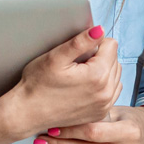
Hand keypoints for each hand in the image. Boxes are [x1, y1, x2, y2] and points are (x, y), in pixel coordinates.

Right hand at [5, 26, 123, 138]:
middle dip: (99, 57)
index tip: (78, 52)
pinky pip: (112, 91)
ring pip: (116, 75)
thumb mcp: (55, 57)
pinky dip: (104, 85)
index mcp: (97, 76)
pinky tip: (86, 85)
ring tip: (80, 74)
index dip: (94, 43)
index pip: (111, 45)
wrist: (27, 113)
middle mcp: (106, 93)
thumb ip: (81, 42)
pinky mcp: (101, 113)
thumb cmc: (37, 85)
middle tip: (76, 64)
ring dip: (103, 70)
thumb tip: (99, 30)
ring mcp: (104, 105)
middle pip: (115, 60)